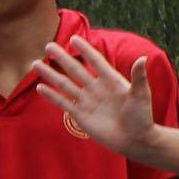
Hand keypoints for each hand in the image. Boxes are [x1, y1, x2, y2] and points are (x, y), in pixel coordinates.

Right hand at [33, 36, 156, 156]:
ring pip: (65, 84)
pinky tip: (40, 88)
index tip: (73, 39)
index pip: (95, 61)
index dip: (85, 50)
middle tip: (48, 46)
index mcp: (111, 80)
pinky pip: (63, 103)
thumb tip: (142, 58)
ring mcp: (87, 101)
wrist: (134, 139)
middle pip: (75, 70)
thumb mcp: (141, 95)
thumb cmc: (141, 116)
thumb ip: (139, 77)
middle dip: (62, 58)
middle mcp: (96, 88)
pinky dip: (51, 96)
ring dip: (51, 74)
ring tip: (36, 64)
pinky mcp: (80, 115)